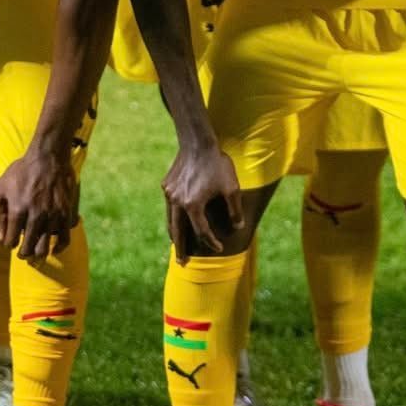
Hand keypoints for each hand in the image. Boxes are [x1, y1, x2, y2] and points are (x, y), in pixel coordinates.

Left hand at [0, 149, 81, 261]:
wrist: (47, 158)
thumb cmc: (21, 171)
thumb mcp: (0, 186)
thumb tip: (1, 234)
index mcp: (17, 210)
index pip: (10, 241)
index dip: (9, 245)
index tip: (10, 242)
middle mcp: (35, 216)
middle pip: (28, 248)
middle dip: (23, 254)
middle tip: (22, 254)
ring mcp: (52, 216)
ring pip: (45, 247)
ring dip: (39, 255)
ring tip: (35, 255)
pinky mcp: (65, 214)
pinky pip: (64, 239)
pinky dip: (59, 248)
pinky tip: (54, 248)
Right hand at [163, 141, 243, 261]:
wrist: (197, 142)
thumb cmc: (216, 164)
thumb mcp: (232, 187)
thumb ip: (235, 210)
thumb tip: (238, 227)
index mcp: (193, 205)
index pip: (202, 231)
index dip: (211, 242)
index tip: (219, 248)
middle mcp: (177, 201)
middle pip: (178, 231)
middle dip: (181, 248)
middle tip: (181, 262)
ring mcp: (169, 193)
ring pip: (170, 219)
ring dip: (174, 234)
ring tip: (176, 245)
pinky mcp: (167, 185)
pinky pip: (169, 206)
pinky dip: (172, 217)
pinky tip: (176, 219)